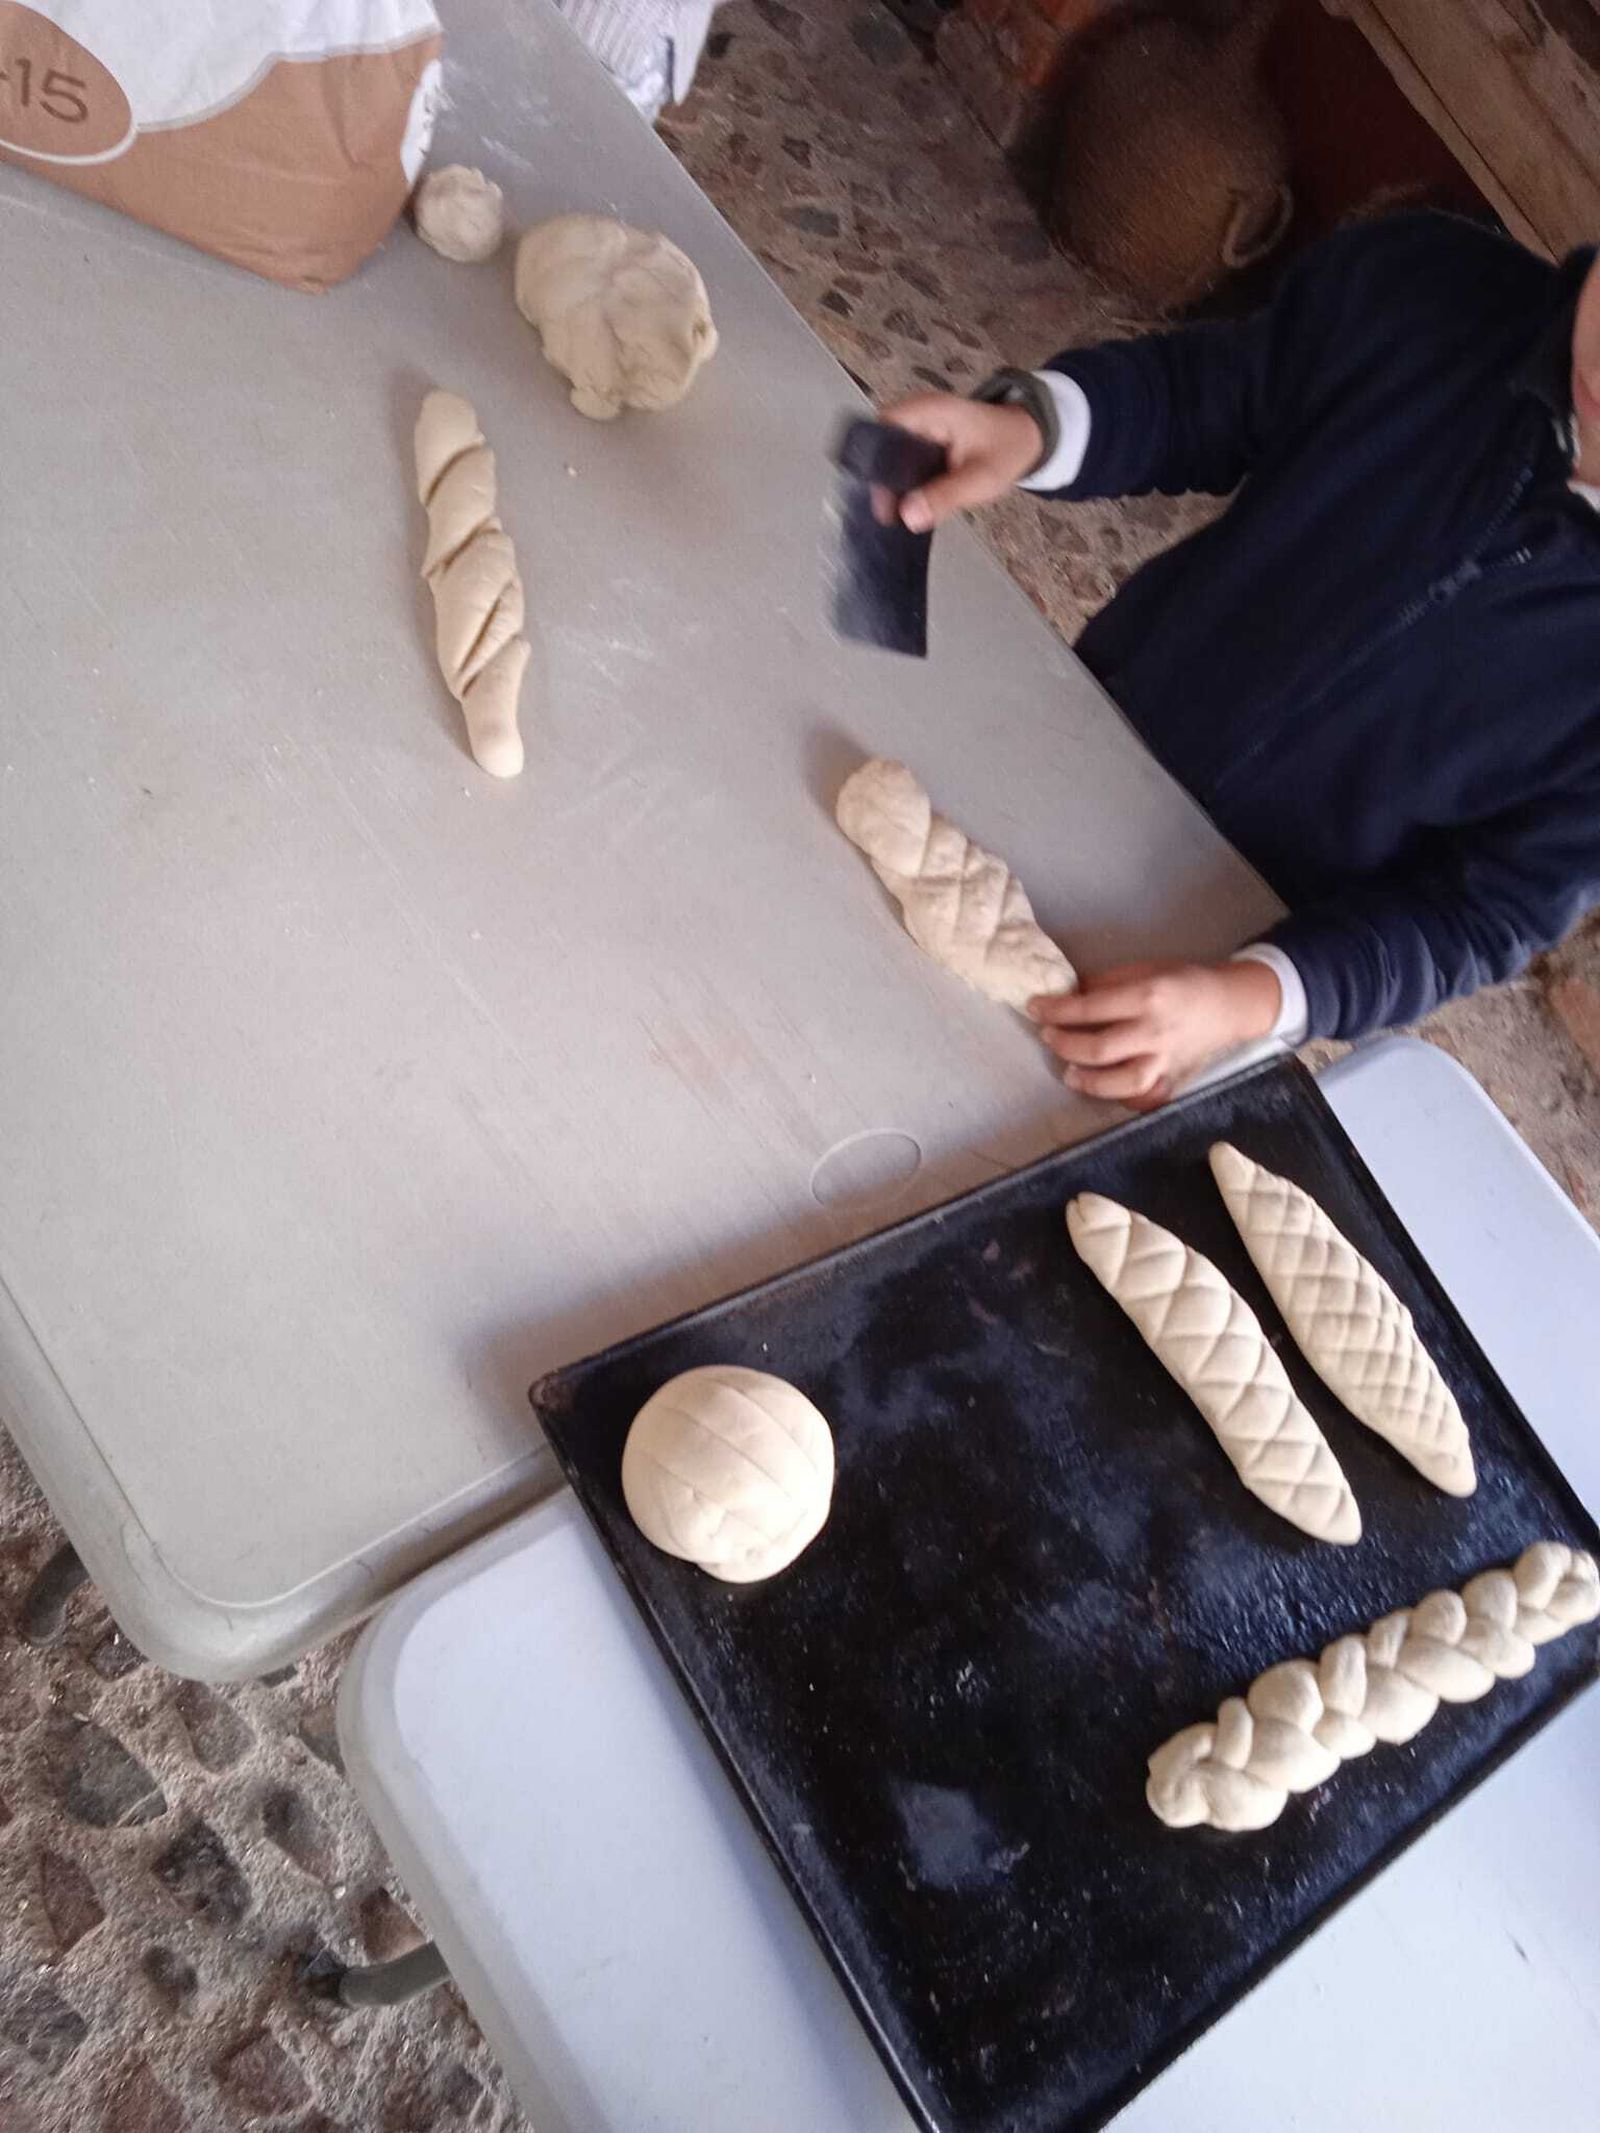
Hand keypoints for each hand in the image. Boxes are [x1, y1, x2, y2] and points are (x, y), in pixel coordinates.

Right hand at [874, 392, 1042, 532]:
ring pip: (887, 456)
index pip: (880, 431)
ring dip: (890, 484)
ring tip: (893, 514)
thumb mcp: (981, 479)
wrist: (1026, 437)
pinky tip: (906, 504)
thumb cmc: (1007, 449)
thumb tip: (907, 516)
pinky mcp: (920, 441)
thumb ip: (945, 497)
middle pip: (879, 445)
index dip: (873, 464)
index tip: (880, 498)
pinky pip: (901, 461)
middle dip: (880, 480)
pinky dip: (902, 482)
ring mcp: (917, 427)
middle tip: (887, 514)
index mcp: (928, 412)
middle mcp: (916, 415)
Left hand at [1028, 959, 1282, 1108]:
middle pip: (1099, 1048)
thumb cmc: (1181, 982)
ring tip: (1069, 1073)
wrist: (1227, 1005)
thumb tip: (1067, 995)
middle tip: (1048, 1036)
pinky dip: (1121, 1098)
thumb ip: (1105, 984)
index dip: (1056, 1010)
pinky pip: (1144, 1098)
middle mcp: (1155, 1032)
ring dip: (1088, 1081)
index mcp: (1147, 997)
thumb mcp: (1143, 969)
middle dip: (1064, 1044)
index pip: (1090, 1008)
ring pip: (1122, 1083)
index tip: (1033, 1008)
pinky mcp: (1173, 1080)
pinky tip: (1103, 1088)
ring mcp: (1165, 1061)